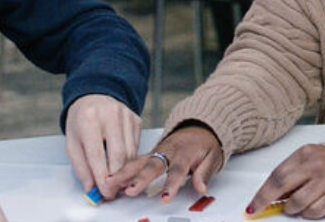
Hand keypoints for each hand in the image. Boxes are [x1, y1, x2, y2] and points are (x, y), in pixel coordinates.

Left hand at [64, 94, 141, 198]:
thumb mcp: (72, 143)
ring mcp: (126, 116)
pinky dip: (129, 161)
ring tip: (116, 182)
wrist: (94, 97)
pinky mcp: (137, 120)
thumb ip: (81, 166)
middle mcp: (110, 115)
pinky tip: (121, 165)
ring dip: (124, 172)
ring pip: (130, 153)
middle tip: (111, 192)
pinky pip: (136, 147)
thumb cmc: (81, 122)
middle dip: (116, 178)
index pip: (97, 155)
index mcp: (89, 119)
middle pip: (118, 156)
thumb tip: (91, 188)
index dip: (102, 178)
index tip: (104, 193)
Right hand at [107, 124, 224, 201]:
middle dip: (140, 178)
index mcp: (184, 153)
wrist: (199, 127)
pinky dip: (122, 169)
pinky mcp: (150, 153)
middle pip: (153, 165)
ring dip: (124, 172)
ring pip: (139, 161)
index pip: (177, 170)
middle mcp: (168, 151)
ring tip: (111, 182)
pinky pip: (135, 161)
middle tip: (131, 190)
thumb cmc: (205, 144)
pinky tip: (111, 177)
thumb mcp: (213, 157)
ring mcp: (157, 151)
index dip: (171, 184)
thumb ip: (205, 173)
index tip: (165, 197)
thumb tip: (202, 188)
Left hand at [247, 144, 324, 218]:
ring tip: (297, 204)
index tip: (253, 205)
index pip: (277, 174)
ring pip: (297, 203)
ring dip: (292, 208)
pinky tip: (312, 205)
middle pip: (283, 186)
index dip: (262, 192)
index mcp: (306, 153)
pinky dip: (308, 213)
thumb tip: (271, 196)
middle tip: (259, 210)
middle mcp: (316, 166)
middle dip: (267, 201)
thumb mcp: (310, 160)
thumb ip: (291, 174)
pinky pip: (313, 212)